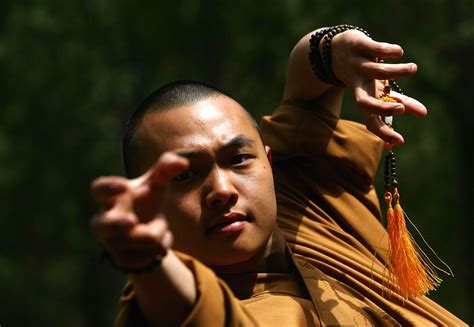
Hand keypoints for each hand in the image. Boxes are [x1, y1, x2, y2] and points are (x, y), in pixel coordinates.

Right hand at [90, 152, 188, 269]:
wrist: (149, 228)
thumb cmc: (148, 199)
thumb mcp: (157, 182)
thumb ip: (167, 168)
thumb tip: (183, 162)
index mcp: (112, 197)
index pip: (99, 189)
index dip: (108, 187)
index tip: (123, 185)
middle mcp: (105, 220)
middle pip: (100, 225)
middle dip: (115, 225)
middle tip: (133, 221)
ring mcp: (110, 241)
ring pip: (133, 242)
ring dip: (156, 232)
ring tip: (161, 225)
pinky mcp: (120, 259)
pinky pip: (143, 258)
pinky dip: (158, 250)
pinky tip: (159, 243)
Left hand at [331, 29, 427, 144]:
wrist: (335, 49)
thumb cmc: (363, 75)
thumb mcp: (380, 89)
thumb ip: (401, 101)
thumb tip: (424, 114)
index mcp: (364, 98)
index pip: (371, 120)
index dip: (383, 132)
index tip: (400, 142)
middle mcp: (359, 85)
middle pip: (363, 103)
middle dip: (382, 109)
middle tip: (401, 109)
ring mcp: (358, 66)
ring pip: (377, 72)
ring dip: (397, 72)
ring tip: (413, 69)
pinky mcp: (359, 46)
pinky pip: (374, 49)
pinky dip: (389, 51)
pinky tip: (399, 53)